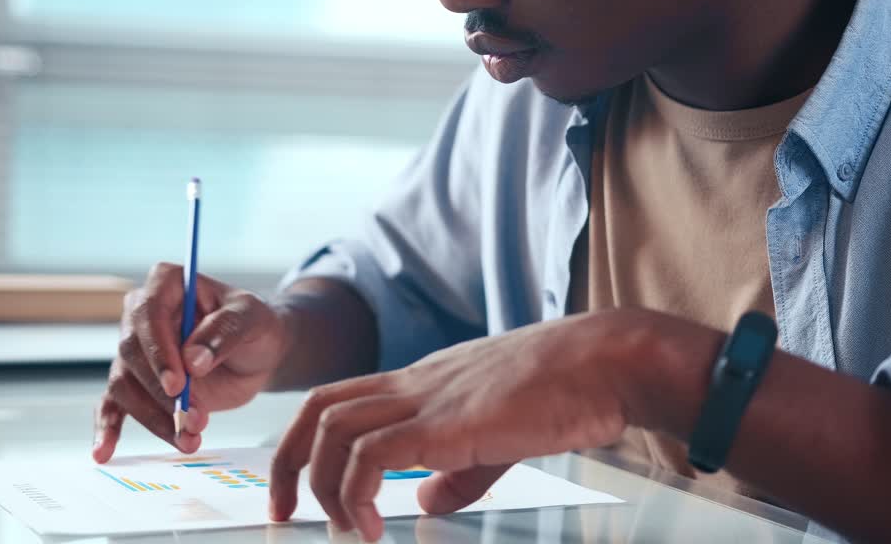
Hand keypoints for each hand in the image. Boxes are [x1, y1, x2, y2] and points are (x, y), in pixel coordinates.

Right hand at [92, 263, 289, 461]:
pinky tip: (103, 451)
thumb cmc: (254, 324)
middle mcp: (142, 314)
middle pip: (132, 354)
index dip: (158, 350)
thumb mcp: (252, 318)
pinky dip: (108, 428)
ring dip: (154, 417)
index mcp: (167, 283)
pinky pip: (114, 404)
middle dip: (162, 393)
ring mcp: (138, 350)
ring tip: (190, 439)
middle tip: (193, 419)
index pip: (148, 313)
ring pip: (125, 385)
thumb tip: (192, 361)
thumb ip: (225, 331)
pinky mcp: (139, 383)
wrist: (259, 353)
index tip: (179, 383)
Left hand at [268, 310, 642, 541]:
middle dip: (288, 463)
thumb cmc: (567, 392)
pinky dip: (358, 492)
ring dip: (324, 485)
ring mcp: (429, 397)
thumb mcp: (499, 434)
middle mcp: (415, 383)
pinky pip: (374, 453)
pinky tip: (374, 527)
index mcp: (424, 383)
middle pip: (319, 407)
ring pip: (336, 427)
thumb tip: (426, 502)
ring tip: (345, 530)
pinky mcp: (448, 421)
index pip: (340, 401)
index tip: (296, 495)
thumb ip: (457, 470)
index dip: (307, 446)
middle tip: (283, 515)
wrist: (607, 362)